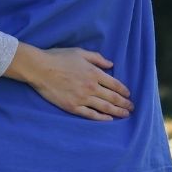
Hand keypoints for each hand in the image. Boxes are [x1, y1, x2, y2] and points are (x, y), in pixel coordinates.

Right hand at [7, 44, 132, 120]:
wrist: (39, 68)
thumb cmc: (58, 57)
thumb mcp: (79, 52)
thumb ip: (97, 58)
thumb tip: (111, 64)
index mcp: (94, 73)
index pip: (115, 84)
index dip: (123, 90)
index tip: (128, 94)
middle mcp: (91, 87)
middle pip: (113, 97)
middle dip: (124, 103)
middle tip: (132, 107)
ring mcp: (82, 98)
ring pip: (105, 107)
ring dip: (118, 111)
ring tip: (125, 114)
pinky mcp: (73, 107)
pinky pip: (91, 114)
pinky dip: (102, 118)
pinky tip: (109, 119)